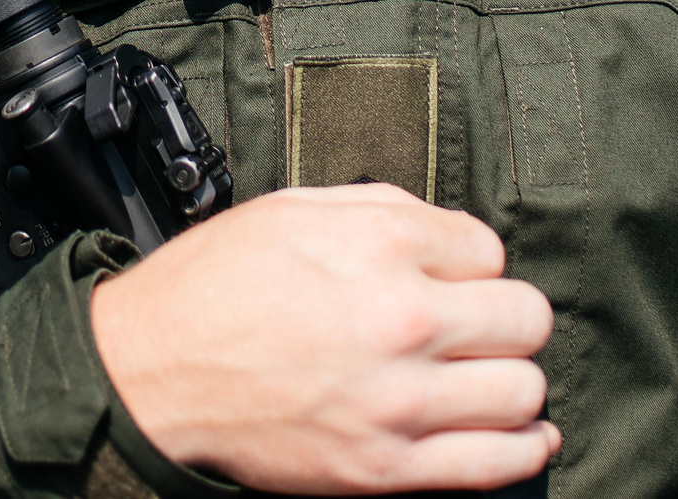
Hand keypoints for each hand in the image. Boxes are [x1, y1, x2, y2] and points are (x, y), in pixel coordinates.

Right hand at [89, 184, 557, 493]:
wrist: (150, 374)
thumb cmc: (213, 285)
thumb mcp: (295, 209)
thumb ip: (387, 210)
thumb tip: (455, 235)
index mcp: (380, 244)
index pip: (490, 250)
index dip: (468, 265)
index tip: (447, 279)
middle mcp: (402, 319)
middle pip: (524, 318)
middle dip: (505, 317)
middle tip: (477, 325)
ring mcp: (397, 401)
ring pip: (523, 390)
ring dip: (512, 379)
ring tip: (487, 376)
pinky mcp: (385, 467)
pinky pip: (497, 462)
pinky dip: (526, 447)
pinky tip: (526, 433)